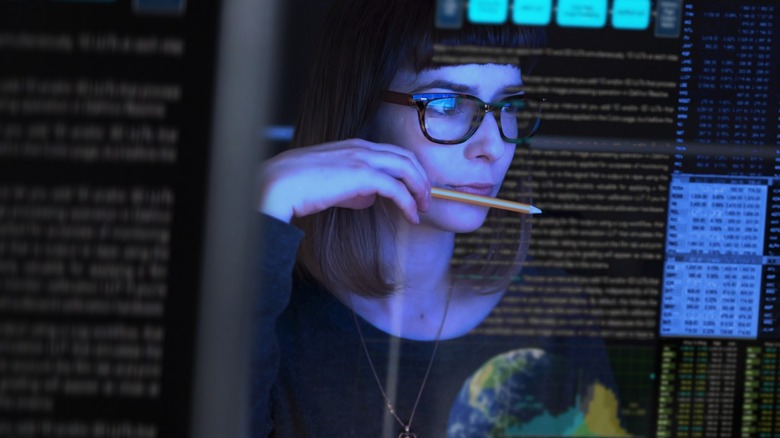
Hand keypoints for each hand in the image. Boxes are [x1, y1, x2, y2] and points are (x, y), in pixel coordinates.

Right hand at [258, 139, 430, 222]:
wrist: (280, 184)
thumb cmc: (299, 186)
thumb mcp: (331, 184)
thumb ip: (353, 189)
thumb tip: (369, 199)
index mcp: (354, 146)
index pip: (393, 153)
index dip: (409, 171)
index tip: (415, 190)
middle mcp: (362, 147)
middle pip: (406, 158)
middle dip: (421, 179)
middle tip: (426, 200)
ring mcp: (363, 158)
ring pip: (407, 168)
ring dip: (420, 189)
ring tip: (423, 209)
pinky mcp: (362, 175)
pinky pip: (397, 188)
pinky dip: (408, 202)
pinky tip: (411, 217)